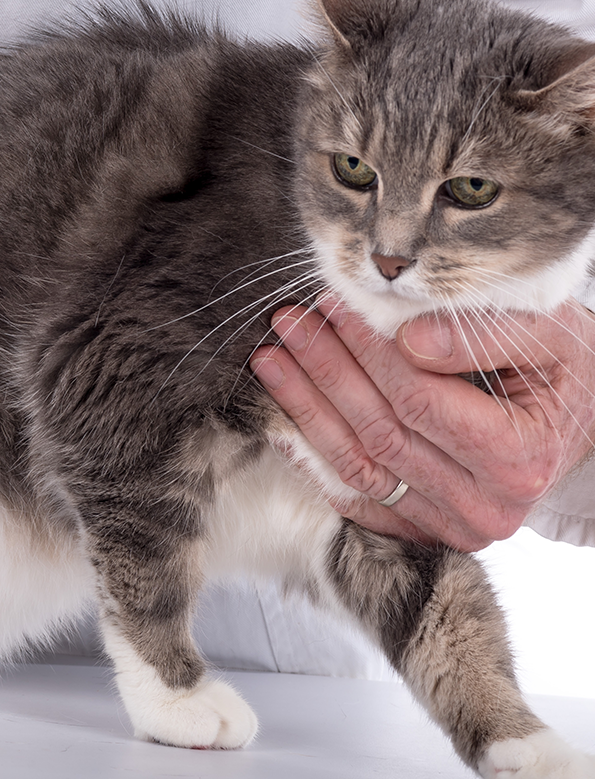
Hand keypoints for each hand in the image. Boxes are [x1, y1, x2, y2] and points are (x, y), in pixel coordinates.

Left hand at [250, 298, 594, 550]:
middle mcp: (483, 506)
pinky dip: (314, 455)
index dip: (369, 352)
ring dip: (306, 408)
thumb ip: (482, 336)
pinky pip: (355, 494)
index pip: (420, 401)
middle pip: (381, 431)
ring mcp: (449, 524)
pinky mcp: (421, 528)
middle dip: (326, 371)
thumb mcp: (546, 336)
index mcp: (518, 458)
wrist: (581, 419)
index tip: (334, 307)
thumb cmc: (563, 371)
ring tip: (272, 360)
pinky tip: (283, 416)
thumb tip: (411, 339)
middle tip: (290, 324)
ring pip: (358, 464)